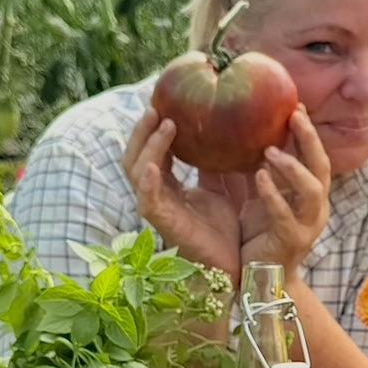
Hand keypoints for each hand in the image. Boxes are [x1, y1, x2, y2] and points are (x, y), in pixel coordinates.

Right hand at [123, 107, 242, 280]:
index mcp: (168, 186)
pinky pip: (149, 200)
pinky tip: (153, 166)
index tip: (163, 102)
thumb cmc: (225, 229)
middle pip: (135, 156)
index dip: (153, 128)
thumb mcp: (221, 188)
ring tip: (165, 124)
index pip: (152, 151)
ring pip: (137, 172)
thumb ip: (215, 164)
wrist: (232, 264)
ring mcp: (157, 209)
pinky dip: (148, 182)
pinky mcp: (164, 225)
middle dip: (142, 131)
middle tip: (155, 107)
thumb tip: (226, 130)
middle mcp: (157, 195)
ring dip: (149, 146)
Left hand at [239, 108, 330, 275]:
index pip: (314, 156)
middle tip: (294, 114)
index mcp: (309, 194)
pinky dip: (272, 194)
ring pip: (311, 190)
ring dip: (292, 166)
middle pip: (322, 166)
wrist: (260, 279)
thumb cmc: (259, 236)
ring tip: (269, 150)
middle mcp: (315, 208)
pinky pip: (285, 215)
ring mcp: (307, 226)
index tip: (296, 105)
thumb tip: (233, 135)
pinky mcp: (291, 242)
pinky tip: (259, 177)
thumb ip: (254, 170)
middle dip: (309, 139)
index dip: (307, 131)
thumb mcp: (257, 197)